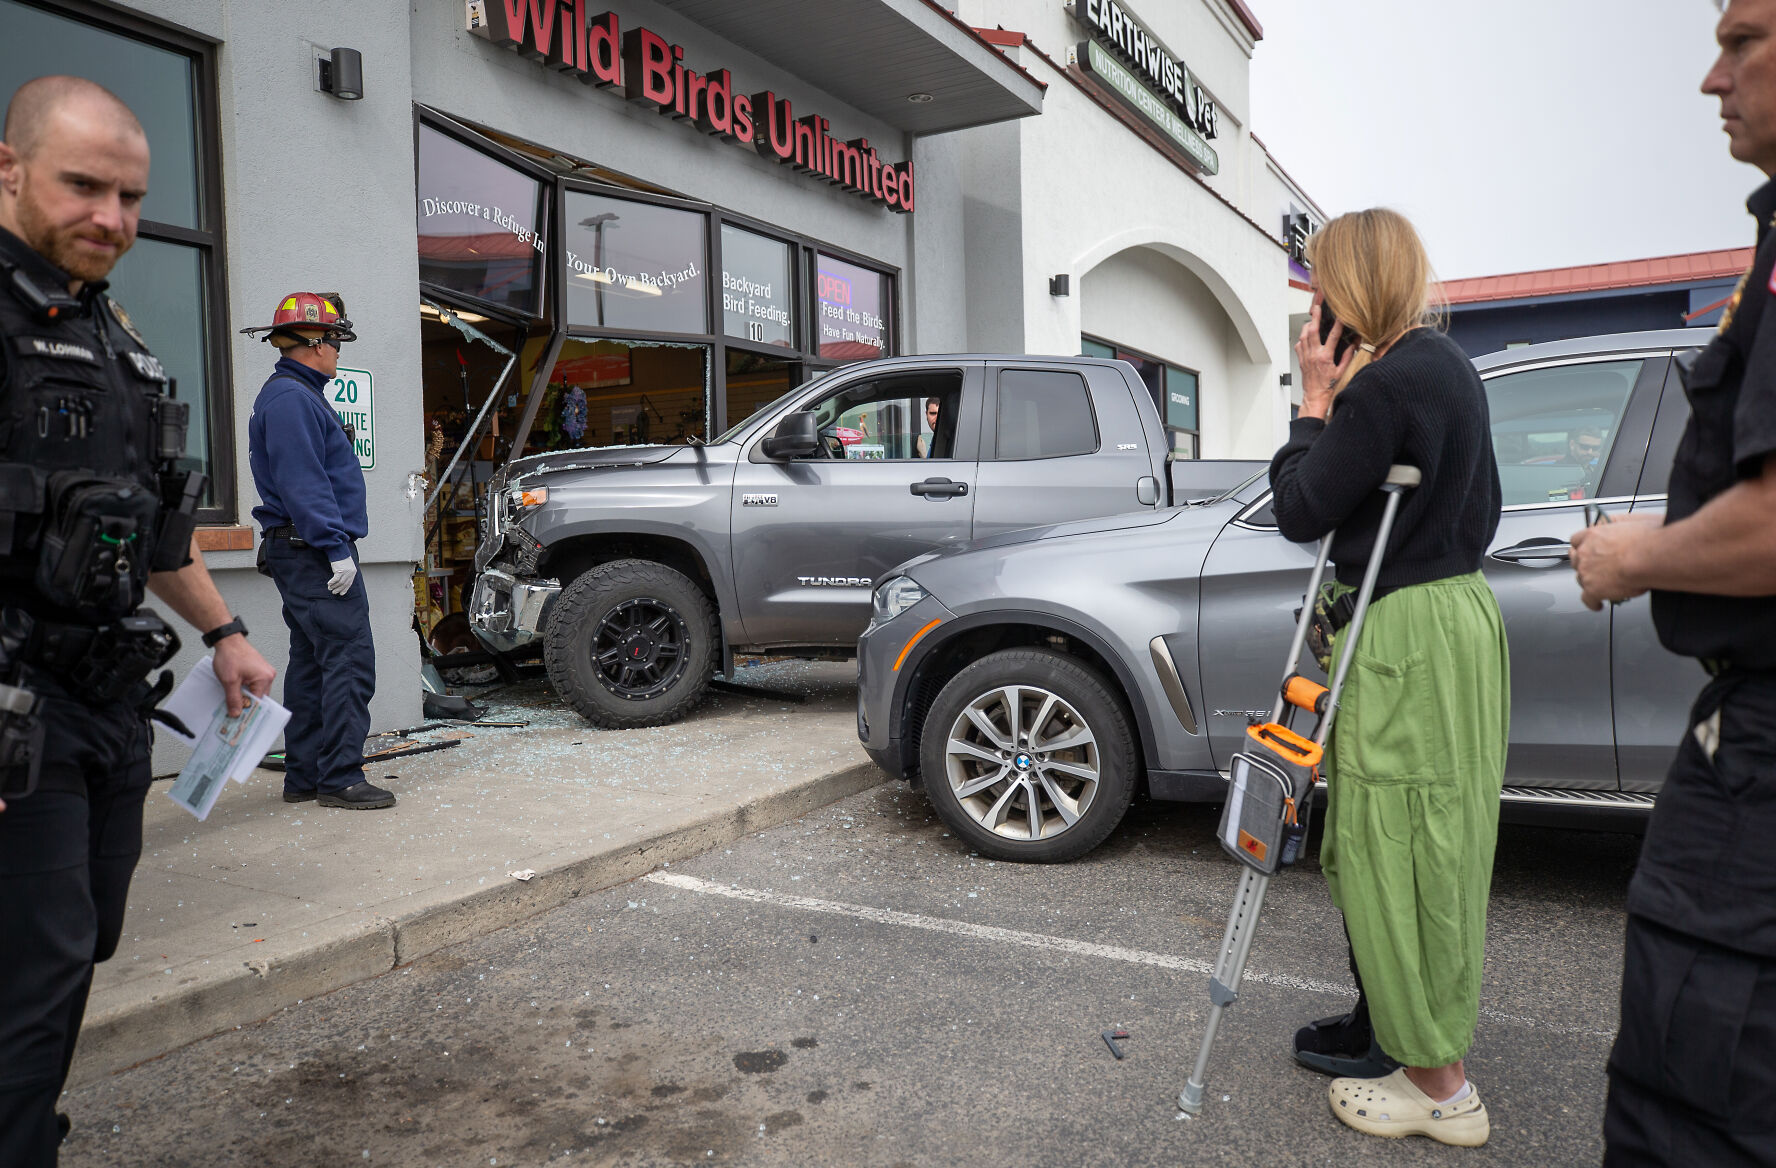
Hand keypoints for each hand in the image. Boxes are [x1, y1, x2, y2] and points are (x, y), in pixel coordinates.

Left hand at [212, 634, 275, 717]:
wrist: (227, 640)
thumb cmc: (230, 655)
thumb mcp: (229, 681)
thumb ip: (234, 699)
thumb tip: (236, 713)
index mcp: (265, 678)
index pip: (258, 702)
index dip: (248, 710)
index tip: (239, 719)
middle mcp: (268, 675)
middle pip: (258, 698)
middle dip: (246, 704)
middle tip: (233, 712)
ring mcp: (264, 672)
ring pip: (255, 692)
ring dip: (244, 696)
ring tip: (233, 699)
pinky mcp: (258, 670)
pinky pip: (253, 685)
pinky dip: (244, 689)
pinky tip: (235, 690)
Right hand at [327, 557, 357, 595]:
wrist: (339, 551)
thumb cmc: (342, 558)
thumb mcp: (348, 566)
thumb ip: (347, 573)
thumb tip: (343, 582)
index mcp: (353, 572)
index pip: (349, 583)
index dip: (345, 589)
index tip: (341, 593)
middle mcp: (350, 572)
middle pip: (344, 584)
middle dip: (339, 589)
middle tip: (334, 592)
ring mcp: (345, 572)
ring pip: (340, 582)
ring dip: (334, 586)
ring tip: (330, 589)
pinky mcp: (339, 570)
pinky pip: (335, 579)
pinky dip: (332, 582)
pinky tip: (329, 584)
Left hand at [1294, 294, 1354, 419]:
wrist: (1315, 396)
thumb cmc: (1328, 386)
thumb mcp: (1342, 371)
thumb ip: (1348, 356)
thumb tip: (1354, 344)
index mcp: (1325, 357)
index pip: (1332, 337)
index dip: (1337, 325)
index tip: (1340, 317)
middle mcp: (1313, 355)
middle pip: (1312, 331)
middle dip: (1314, 317)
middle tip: (1316, 308)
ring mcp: (1305, 357)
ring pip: (1303, 336)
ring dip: (1307, 325)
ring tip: (1311, 318)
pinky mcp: (1300, 359)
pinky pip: (1299, 344)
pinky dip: (1302, 337)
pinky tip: (1306, 335)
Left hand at [1570, 516, 1660, 610]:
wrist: (1646, 557)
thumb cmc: (1646, 540)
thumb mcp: (1632, 523)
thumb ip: (1620, 528)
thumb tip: (1624, 533)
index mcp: (1593, 535)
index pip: (1577, 539)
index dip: (1581, 546)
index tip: (1585, 548)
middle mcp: (1585, 552)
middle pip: (1576, 559)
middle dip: (1583, 564)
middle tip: (1593, 568)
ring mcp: (1586, 571)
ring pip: (1580, 578)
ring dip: (1588, 581)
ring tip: (1598, 585)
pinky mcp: (1592, 589)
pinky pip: (1587, 599)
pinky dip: (1592, 602)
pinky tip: (1597, 604)